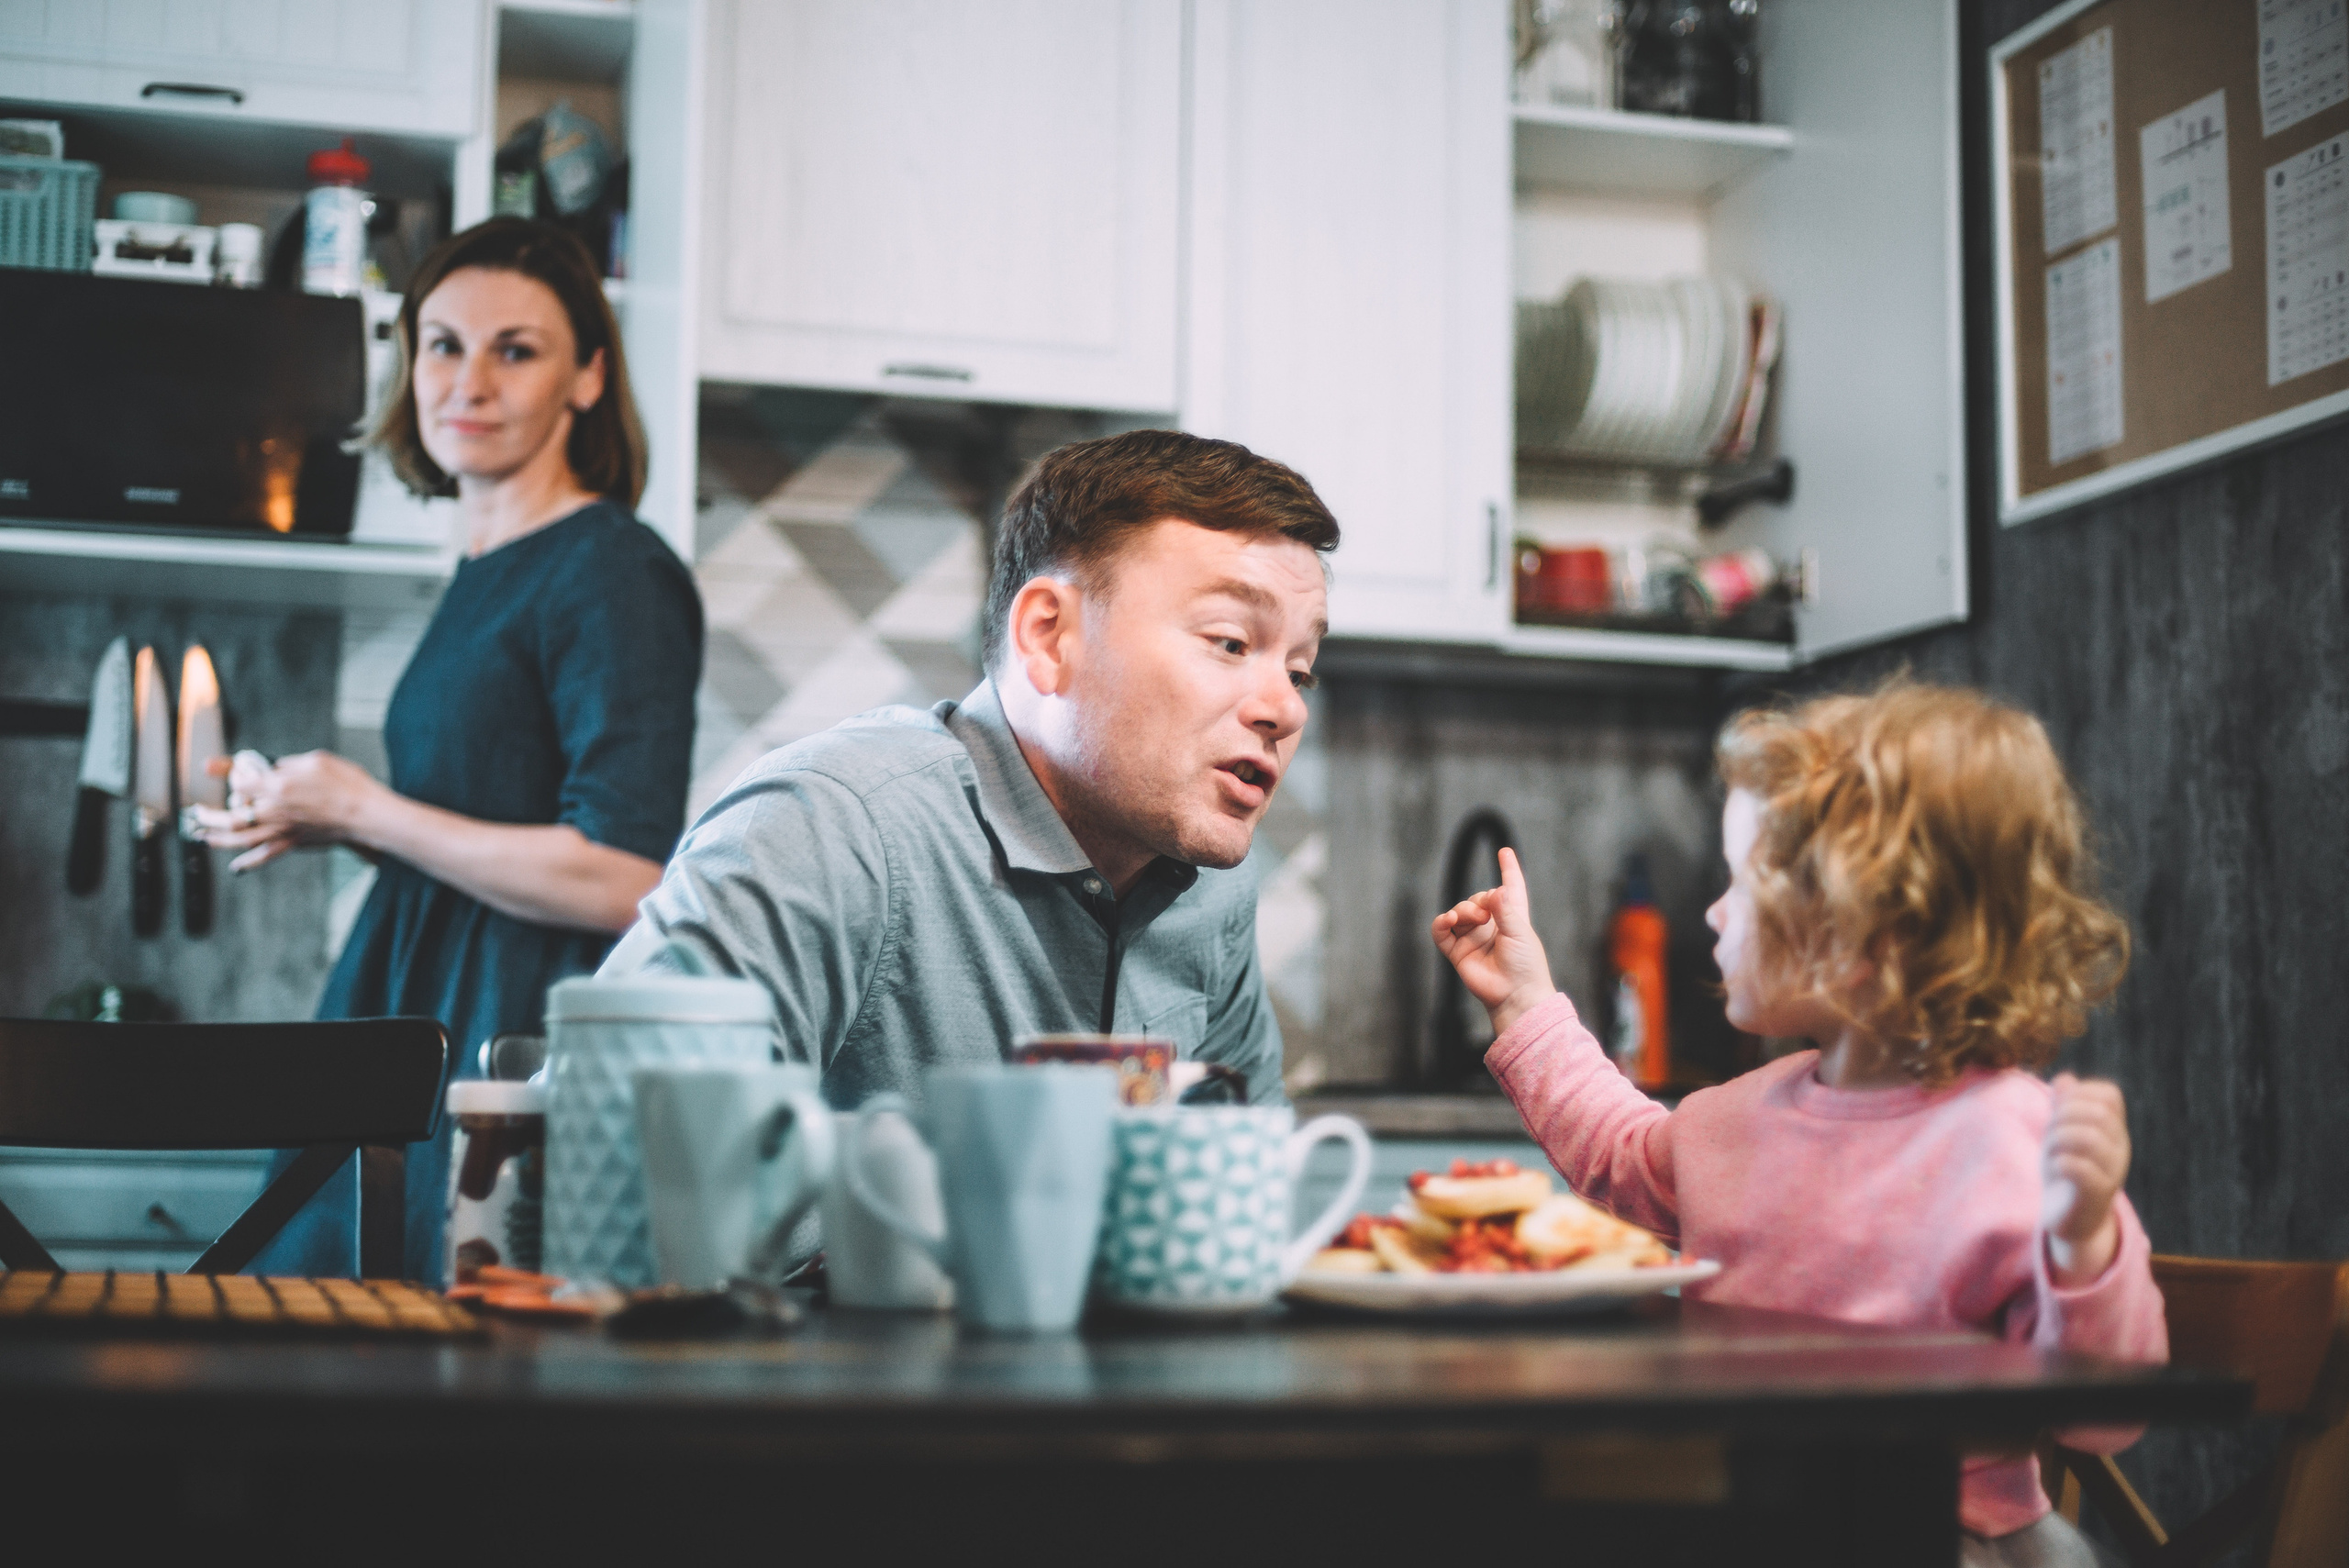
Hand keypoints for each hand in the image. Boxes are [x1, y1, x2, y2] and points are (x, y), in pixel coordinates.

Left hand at [191, 749, 382, 871]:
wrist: (365, 813)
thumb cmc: (346, 783)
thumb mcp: (316, 760)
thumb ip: (289, 763)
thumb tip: (275, 768)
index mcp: (277, 785)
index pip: (240, 780)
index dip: (228, 774)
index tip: (217, 769)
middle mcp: (273, 809)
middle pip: (231, 815)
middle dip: (209, 815)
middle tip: (197, 813)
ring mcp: (282, 829)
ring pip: (241, 838)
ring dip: (218, 840)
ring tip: (203, 838)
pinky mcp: (294, 842)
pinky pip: (266, 855)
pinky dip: (248, 863)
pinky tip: (236, 867)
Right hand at [1429, 847, 1556, 1038]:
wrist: (1514, 994)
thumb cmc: (1525, 964)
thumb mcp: (1519, 931)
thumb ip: (1504, 908)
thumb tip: (1494, 889)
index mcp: (1512, 918)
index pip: (1511, 889)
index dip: (1509, 870)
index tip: (1505, 852)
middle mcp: (1492, 926)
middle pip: (1477, 899)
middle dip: (1477, 900)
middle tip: (1484, 913)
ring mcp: (1473, 938)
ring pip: (1458, 913)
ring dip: (1461, 911)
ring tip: (1471, 919)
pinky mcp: (1458, 952)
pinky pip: (1441, 932)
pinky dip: (1441, 923)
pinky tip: (1448, 921)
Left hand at [2042, 1072, 2130, 1285]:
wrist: (2072, 1220)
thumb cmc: (2066, 1171)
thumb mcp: (2061, 1134)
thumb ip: (2063, 1107)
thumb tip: (2065, 1078)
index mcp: (2113, 1130)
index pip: (2109, 1094)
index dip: (2080, 1092)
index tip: (2059, 1109)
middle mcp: (2119, 1148)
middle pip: (2097, 1113)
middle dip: (2063, 1115)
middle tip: (2050, 1132)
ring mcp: (2111, 1172)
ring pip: (2089, 1138)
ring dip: (2058, 1138)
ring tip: (2049, 1150)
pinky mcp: (2096, 1195)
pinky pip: (2080, 1168)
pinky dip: (2059, 1161)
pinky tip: (2054, 1166)